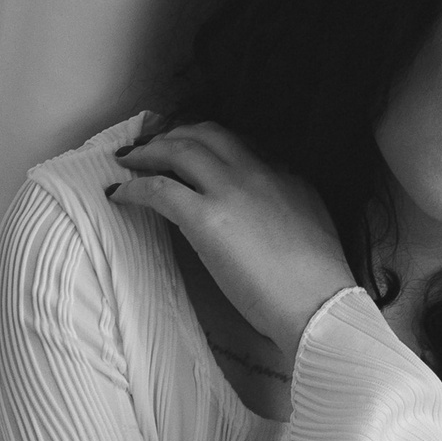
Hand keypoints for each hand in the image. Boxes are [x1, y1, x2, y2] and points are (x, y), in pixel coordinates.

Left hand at [107, 122, 354, 363]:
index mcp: (284, 173)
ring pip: (178, 150)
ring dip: (148, 152)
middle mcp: (255, 171)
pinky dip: (135, 187)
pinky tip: (121, 194)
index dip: (208, 142)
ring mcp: (229, 191)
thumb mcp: (311, 224)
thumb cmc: (320, 283)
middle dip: (174, 134)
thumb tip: (260, 207)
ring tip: (129, 161)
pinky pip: (159, 189)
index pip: (239, 143)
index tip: (191, 148)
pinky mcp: (205, 218)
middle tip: (152, 146)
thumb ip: (286, 203)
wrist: (319, 306)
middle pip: (205, 134)